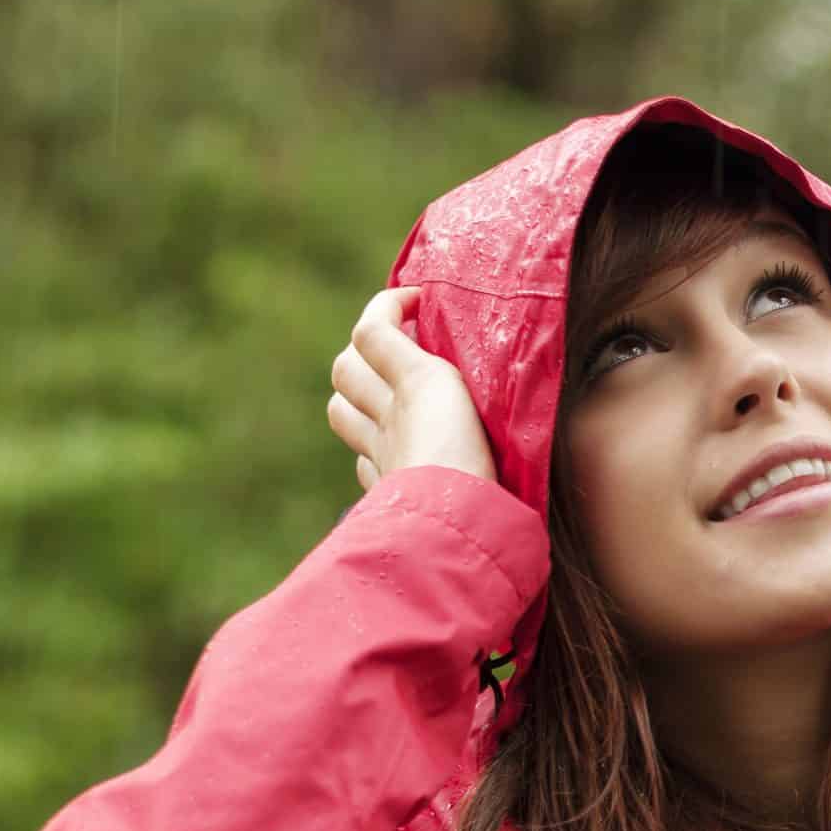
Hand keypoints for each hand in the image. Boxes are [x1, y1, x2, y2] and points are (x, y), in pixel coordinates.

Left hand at [326, 286, 495, 491]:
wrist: (461, 531)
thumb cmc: (489, 468)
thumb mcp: (485, 411)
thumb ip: (464, 377)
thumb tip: (473, 352)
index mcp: (420, 385)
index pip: (372, 330)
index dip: (386, 306)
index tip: (417, 299)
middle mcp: (391, 414)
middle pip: (346, 366)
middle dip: (363, 350)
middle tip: (398, 345)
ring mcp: (383, 453)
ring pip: (341, 409)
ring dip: (356, 394)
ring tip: (386, 391)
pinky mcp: (385, 488)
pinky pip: (364, 459)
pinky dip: (372, 445)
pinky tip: (395, 447)